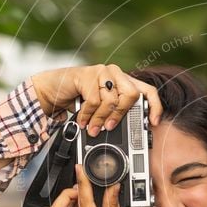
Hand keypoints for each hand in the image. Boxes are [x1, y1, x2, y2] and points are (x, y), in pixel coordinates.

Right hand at [31, 64, 161, 135]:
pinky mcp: (88, 73)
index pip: (148, 91)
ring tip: (91, 128)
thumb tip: (130, 135)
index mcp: (124, 82)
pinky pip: (94, 101)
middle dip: (120, 115)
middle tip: (109, 128)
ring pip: (111, 100)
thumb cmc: (78, 100)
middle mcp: (116, 74)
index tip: (154, 122)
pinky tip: (82, 120)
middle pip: (132, 95)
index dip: (155, 106)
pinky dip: (87, 115)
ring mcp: (103, 71)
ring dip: (99, 119)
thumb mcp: (101, 109)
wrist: (51, 90)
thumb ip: (115, 114)